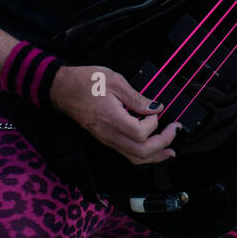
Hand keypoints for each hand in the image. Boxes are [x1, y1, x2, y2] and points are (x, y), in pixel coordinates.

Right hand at [50, 65, 178, 164]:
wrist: (61, 89)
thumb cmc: (85, 82)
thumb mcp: (114, 80)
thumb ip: (136, 97)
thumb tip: (155, 108)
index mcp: (111, 118)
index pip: (140, 133)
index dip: (153, 123)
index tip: (155, 109)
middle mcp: (109, 134)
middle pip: (141, 151)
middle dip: (163, 143)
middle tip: (175, 130)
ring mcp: (106, 139)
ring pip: (134, 157)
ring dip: (155, 155)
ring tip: (170, 150)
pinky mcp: (106, 139)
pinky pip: (127, 153)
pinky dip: (143, 154)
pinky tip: (153, 149)